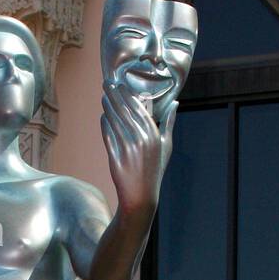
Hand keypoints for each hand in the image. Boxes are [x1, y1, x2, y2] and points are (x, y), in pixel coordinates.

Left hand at [100, 82, 177, 214]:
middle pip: (124, 111)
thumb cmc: (155, 170)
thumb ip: (169, 123)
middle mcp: (141, 140)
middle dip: (115, 95)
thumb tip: (175, 102)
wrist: (141, 196)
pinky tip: (103, 116)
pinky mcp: (115, 157)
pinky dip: (105, 124)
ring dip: (108, 106)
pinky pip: (108, 136)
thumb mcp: (166, 146)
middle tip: (107, 83)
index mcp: (153, 135)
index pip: (138, 108)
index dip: (127, 95)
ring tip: (104, 97)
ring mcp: (127, 149)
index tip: (120, 84)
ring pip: (115, 121)